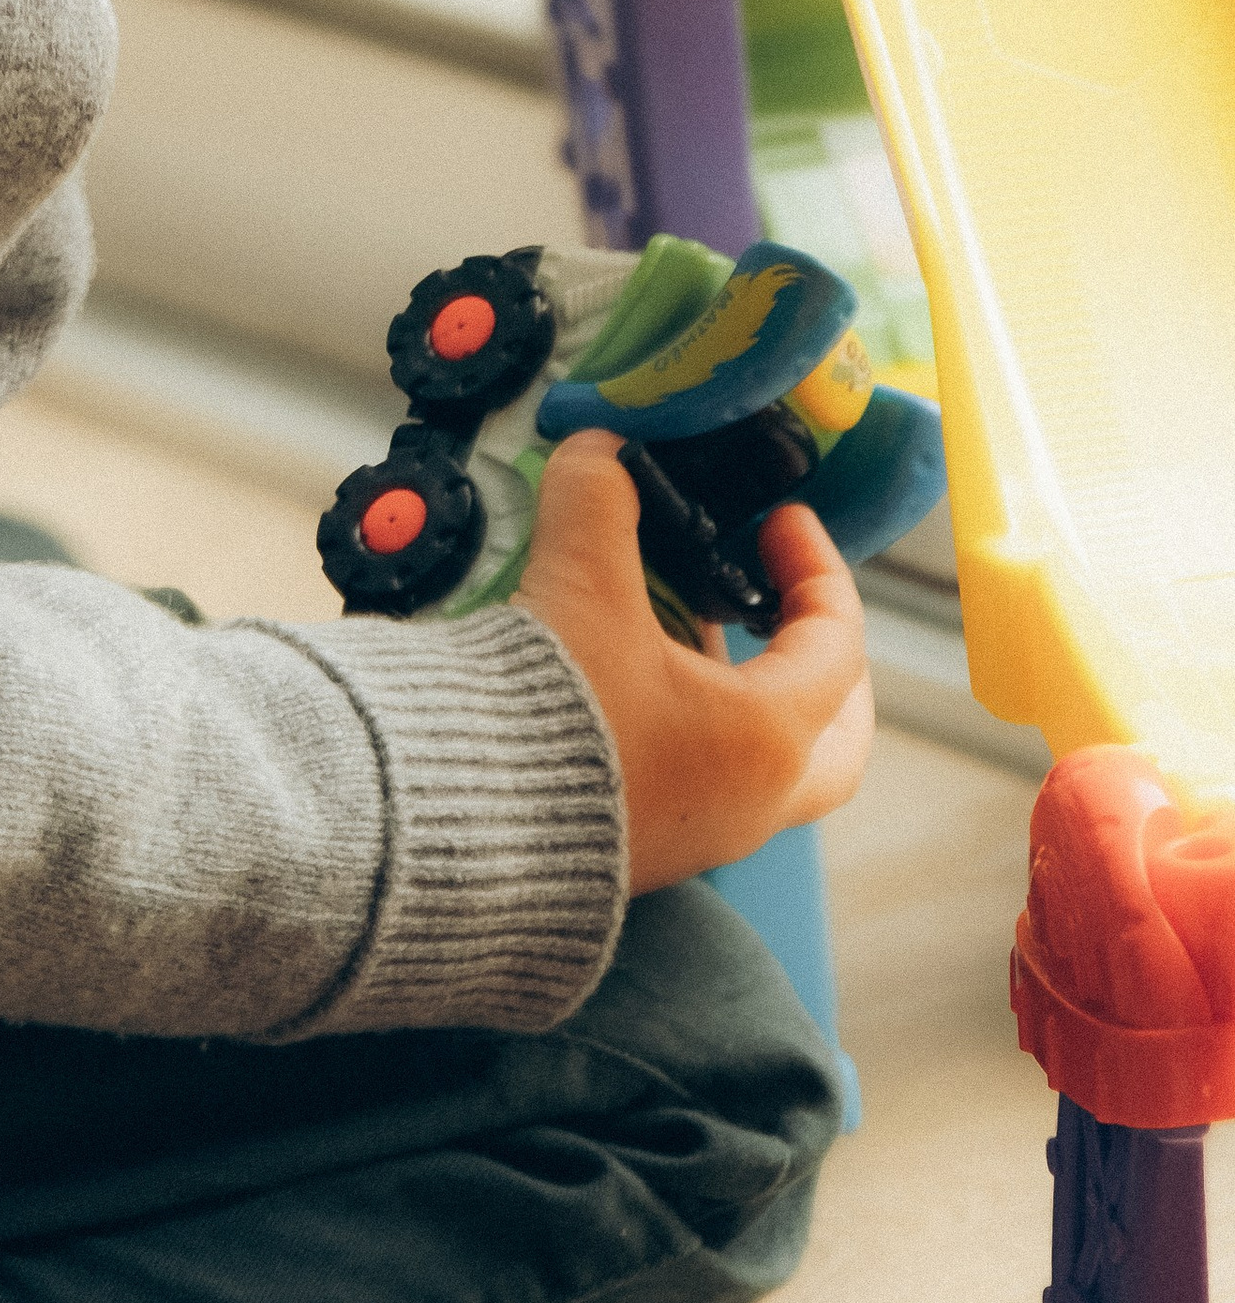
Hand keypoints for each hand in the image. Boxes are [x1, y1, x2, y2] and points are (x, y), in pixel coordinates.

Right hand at [517, 430, 873, 890]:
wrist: (464, 823)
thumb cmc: (547, 720)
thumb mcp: (580, 583)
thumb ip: (597, 496)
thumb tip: (600, 451)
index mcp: (768, 738)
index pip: (837, 642)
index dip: (817, 566)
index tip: (783, 522)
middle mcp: (750, 802)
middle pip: (837, 743)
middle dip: (829, 668)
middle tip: (793, 612)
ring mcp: (699, 836)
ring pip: (769, 770)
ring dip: (752, 698)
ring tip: (699, 630)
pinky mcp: (642, 851)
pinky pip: (702, 789)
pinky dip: (695, 732)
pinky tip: (637, 683)